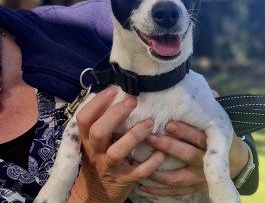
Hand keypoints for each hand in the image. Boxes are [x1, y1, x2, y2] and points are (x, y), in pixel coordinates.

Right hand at [67, 88, 164, 202]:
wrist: (96, 194)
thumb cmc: (99, 158)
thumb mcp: (95, 142)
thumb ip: (101, 121)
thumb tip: (117, 93)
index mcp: (87, 139)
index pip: (84, 119)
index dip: (97, 103)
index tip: (114, 90)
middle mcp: (96, 152)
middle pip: (99, 132)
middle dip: (116, 114)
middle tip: (133, 101)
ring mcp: (109, 167)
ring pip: (117, 152)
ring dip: (134, 135)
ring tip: (150, 123)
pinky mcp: (125, 180)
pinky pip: (138, 172)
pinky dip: (151, 162)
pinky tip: (161, 152)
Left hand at [140, 92, 248, 196]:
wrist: (236, 162)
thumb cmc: (223, 136)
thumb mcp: (221, 123)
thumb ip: (212, 109)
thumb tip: (212, 93)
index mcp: (213, 144)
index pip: (199, 137)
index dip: (185, 131)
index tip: (169, 123)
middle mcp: (206, 163)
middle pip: (187, 155)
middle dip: (168, 146)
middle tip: (150, 137)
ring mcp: (198, 178)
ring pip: (177, 178)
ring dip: (158, 170)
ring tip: (140, 161)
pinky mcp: (193, 189)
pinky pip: (174, 193)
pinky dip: (158, 190)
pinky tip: (142, 185)